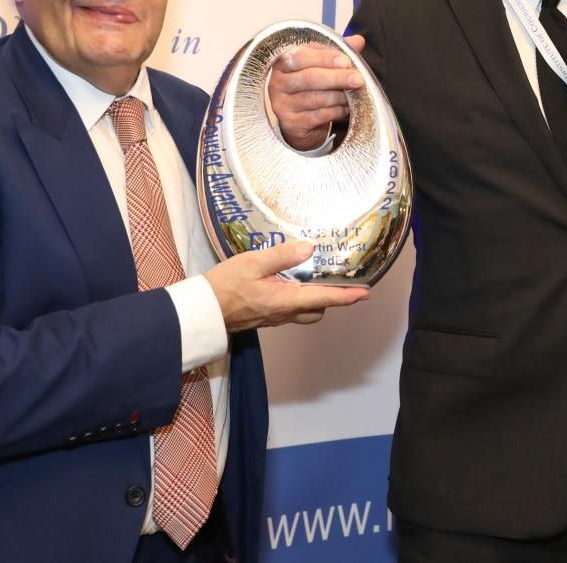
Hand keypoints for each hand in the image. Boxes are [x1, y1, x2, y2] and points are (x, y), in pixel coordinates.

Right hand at [205, 242, 368, 331]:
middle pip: (317, 311)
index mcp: (285, 300)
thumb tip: (309, 249)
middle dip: (331, 300)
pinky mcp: (264, 316)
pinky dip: (297, 299)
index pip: (323, 299)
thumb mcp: (252, 263)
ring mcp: (273, 317)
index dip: (346, 297)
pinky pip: (289, 311)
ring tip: (316, 280)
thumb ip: (281, 256)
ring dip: (314, 300)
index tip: (364, 294)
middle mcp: (283, 313)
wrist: (202, 311)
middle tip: (341, 283)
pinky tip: (289, 283)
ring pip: (303, 312)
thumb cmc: (224, 286)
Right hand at [265, 34, 365, 149]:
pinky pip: (319, 116)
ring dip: (339, 96)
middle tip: (358, 79)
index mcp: (283, 63)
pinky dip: (337, 112)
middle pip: (309, 78)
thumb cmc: (310, 86)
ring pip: (316, 99)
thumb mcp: (320, 65)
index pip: (301, 56)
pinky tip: (346, 109)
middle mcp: (278, 83)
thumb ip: (337, 52)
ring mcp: (282, 104)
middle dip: (336, 78)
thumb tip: (358, 40)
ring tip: (355, 94)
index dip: (324, 58)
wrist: (298, 120)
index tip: (346, 61)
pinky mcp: (291, 123)